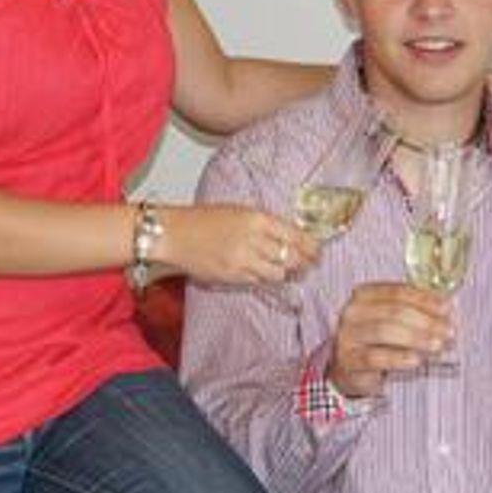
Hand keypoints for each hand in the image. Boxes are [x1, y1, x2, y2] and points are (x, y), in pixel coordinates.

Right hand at [159, 204, 317, 286]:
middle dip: (303, 262)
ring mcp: (242, 260)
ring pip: (277, 273)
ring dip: (282, 271)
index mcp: (256, 218)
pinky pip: (258, 281)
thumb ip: (264, 224)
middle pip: (291, 257)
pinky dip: (262, 277)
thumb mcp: (239, 211)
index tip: (317, 250)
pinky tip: (258, 270)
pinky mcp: (232, 276)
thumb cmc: (203, 219)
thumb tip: (289, 237)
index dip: (311, 246)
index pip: (295, 235)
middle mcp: (252, 240)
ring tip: (282, 267)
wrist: (175, 234)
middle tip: (307, 263)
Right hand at [326, 282, 452, 398]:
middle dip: (425, 320)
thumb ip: (414, 309)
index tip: (447, 308)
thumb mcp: (390, 320)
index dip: (424, 299)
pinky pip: (375, 357)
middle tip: (448, 330)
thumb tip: (447, 305)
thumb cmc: (374, 340)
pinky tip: (417, 359)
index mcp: (364, 296)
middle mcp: (353, 313)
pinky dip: (399, 358)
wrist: (349, 369)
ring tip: (437, 345)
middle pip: (393, 311)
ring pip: (384, 331)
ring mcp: (349, 337)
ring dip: (416, 338)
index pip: (396, 292)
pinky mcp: (350, 361)